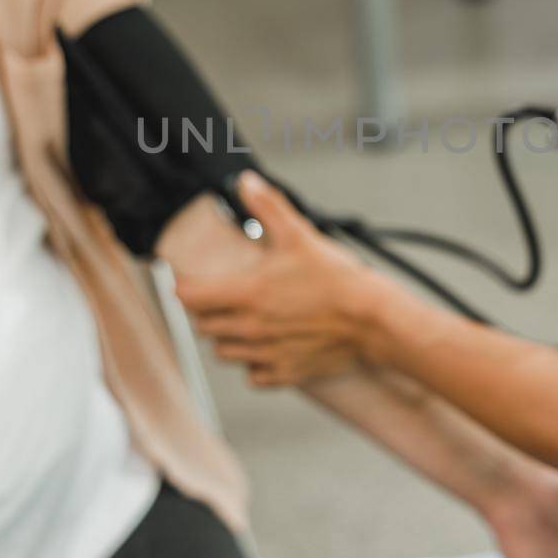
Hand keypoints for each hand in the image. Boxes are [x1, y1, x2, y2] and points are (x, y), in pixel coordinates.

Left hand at [174, 171, 388, 387]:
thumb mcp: (299, 234)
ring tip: (244, 320)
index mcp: (246, 294)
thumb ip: (268, 206)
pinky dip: (253, 363)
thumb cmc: (336, 279)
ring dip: (226, 337)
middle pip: (203, 326)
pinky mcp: (284, 373)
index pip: (189, 297)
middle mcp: (249, 328)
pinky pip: (252, 375)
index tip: (190, 281)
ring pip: (223, 352)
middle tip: (222, 296)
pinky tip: (266, 346)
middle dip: (206, 311)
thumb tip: (247, 182)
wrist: (371, 319)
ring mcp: (265, 353)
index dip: (185, 287)